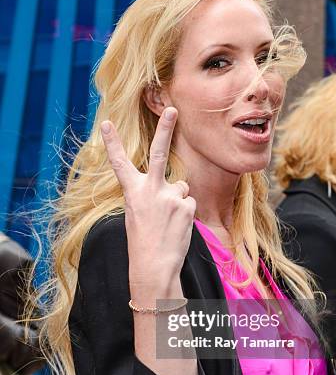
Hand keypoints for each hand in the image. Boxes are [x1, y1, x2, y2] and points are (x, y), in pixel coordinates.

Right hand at [101, 108, 195, 286]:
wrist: (153, 266)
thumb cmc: (144, 241)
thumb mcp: (138, 214)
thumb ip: (155, 194)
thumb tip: (181, 185)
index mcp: (132, 192)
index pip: (120, 163)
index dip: (113, 143)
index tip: (107, 124)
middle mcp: (150, 189)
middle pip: (158, 153)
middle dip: (165, 128)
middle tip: (172, 109)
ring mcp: (169, 196)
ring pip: (181, 188)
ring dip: (178, 201)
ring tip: (169, 222)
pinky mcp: (186, 205)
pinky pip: (189, 203)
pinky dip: (186, 213)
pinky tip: (177, 227)